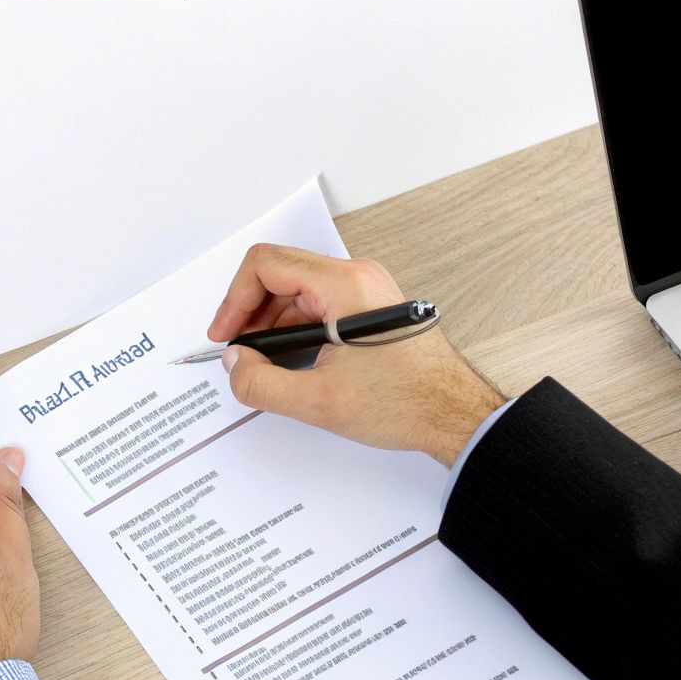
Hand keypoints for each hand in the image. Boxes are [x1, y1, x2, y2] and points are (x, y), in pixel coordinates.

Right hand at [208, 245, 506, 466]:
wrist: (455, 415)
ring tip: (262, 363)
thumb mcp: (320, 402)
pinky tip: (290, 360)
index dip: (234, 300)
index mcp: (345, 286)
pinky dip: (296, 327)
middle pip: (280, 273)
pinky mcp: (370, 307)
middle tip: (237, 350)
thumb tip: (235, 366)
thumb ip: (262, 383)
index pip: (266, 265)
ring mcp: (366, 289)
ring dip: (272, 322)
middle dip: (250, 311)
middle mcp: (357, 277)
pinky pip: (319, 303)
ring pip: (298, 289)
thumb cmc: (408, 402)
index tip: (225, 335)